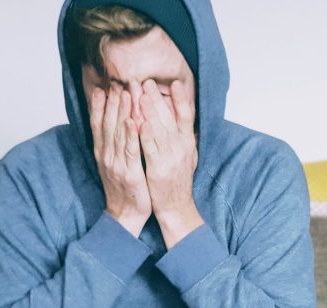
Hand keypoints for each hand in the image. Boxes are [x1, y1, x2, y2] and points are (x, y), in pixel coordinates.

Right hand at [90, 87, 151, 236]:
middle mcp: (106, 155)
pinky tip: (131, 120)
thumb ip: (114, 145)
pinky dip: (130, 134)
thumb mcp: (114, 164)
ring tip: (125, 92)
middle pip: (107, 123)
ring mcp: (116, 163)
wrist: (125, 215)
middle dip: (112, 102)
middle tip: (116, 82)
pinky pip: (130, 150)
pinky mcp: (129, 172)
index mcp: (102, 153)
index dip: (100, 105)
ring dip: (121, 111)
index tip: (103, 87)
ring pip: (118, 133)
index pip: (98, 124)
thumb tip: (115, 126)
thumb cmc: (124, 189)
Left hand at [139, 79, 203, 247]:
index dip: (182, 99)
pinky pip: (150, 148)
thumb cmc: (178, 181)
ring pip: (159, 129)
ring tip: (140, 94)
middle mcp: (182, 148)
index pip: (187, 116)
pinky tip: (138, 122)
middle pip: (170, 118)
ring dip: (150, 111)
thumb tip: (185, 120)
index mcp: (188, 143)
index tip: (175, 83)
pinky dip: (145, 134)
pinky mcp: (159, 168)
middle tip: (146, 81)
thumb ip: (185, 138)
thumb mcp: (188, 156)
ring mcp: (171, 158)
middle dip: (157, 98)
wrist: (176, 207)